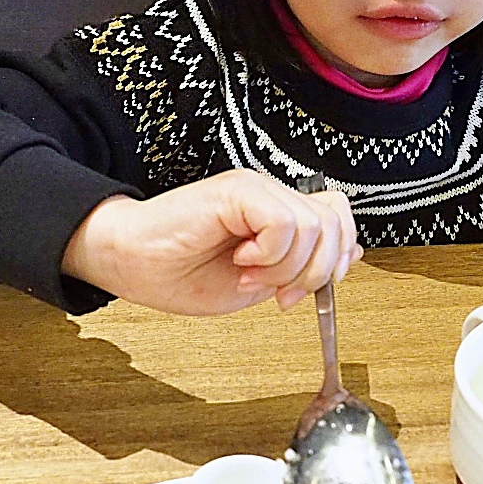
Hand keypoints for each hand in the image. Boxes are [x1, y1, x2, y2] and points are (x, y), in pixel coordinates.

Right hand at [61, 168, 360, 315]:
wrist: (130, 264)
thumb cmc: (180, 273)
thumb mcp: (260, 282)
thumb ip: (302, 267)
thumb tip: (352, 255)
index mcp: (277, 213)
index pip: (337, 218)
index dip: (334, 259)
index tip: (300, 292)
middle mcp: (270, 194)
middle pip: (334, 224)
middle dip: (313, 273)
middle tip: (277, 293)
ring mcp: (254, 189)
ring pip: (312, 227)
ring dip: (285, 268)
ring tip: (248, 276)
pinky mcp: (236, 191)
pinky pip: (283, 222)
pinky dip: (270, 254)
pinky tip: (242, 261)